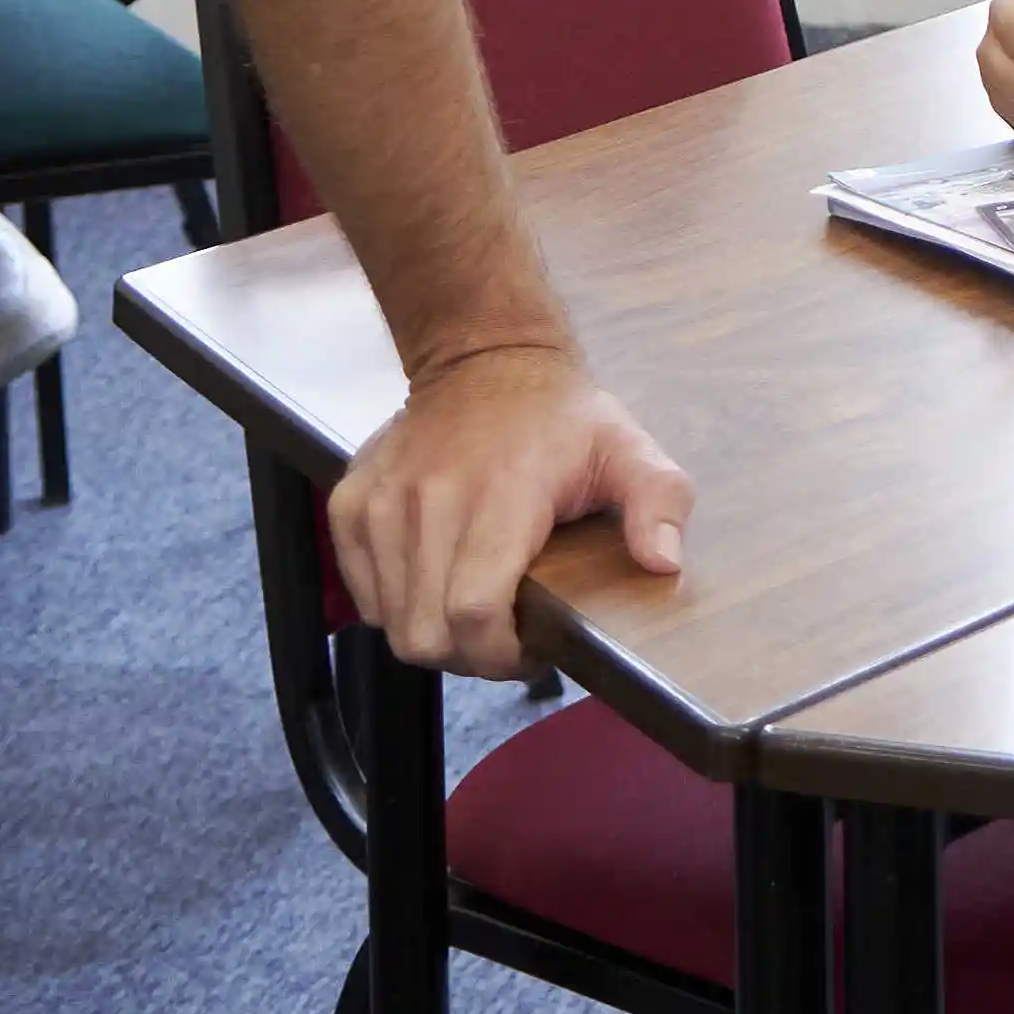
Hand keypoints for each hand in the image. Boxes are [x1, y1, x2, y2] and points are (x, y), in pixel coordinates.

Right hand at [326, 338, 692, 677]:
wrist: (484, 356)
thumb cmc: (559, 416)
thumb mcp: (627, 447)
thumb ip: (659, 502)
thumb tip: (664, 564)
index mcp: (502, 495)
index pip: (474, 611)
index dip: (500, 654)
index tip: (529, 650)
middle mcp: (429, 500)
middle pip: (426, 633)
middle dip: (469, 657)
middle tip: (501, 638)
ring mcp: (380, 503)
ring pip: (391, 623)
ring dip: (432, 636)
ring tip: (471, 613)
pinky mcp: (349, 504)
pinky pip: (363, 595)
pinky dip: (396, 607)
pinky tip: (434, 586)